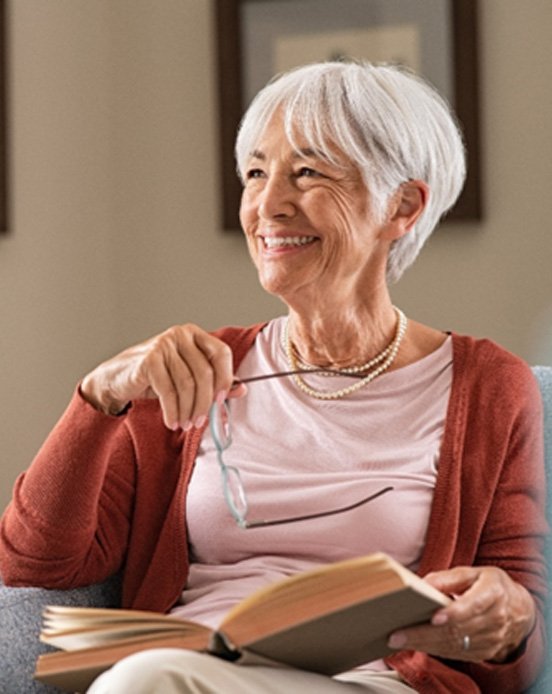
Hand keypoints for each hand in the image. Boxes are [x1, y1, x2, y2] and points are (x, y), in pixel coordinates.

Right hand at [81, 324, 242, 429]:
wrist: (117, 378)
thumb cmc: (156, 377)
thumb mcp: (187, 378)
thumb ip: (215, 381)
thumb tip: (242, 389)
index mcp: (194, 335)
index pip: (222, 352)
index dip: (226, 377)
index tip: (221, 400)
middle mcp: (180, 335)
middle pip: (205, 372)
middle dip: (205, 402)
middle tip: (200, 421)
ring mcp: (163, 345)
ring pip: (187, 384)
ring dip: (188, 410)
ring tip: (185, 424)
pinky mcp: (149, 360)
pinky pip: (169, 392)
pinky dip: (173, 411)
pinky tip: (172, 421)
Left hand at [388, 566, 535, 661]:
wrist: (518, 610)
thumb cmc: (489, 585)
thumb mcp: (473, 572)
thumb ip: (449, 577)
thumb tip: (423, 584)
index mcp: (493, 593)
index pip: (474, 605)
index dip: (454, 612)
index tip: (433, 617)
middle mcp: (495, 619)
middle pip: (457, 629)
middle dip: (425, 633)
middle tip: (398, 634)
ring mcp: (491, 639)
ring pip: (454, 644)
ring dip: (425, 644)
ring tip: (399, 640)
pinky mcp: (484, 652)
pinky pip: (456, 653)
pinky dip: (434, 650)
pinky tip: (415, 645)